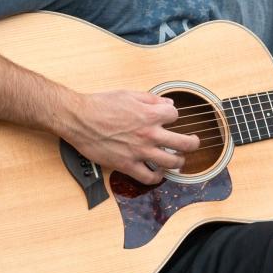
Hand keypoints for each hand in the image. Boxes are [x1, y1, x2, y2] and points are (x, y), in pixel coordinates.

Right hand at [58, 90, 196, 184]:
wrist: (78, 118)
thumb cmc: (100, 104)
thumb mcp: (129, 94)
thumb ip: (151, 99)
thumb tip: (167, 103)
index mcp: (150, 114)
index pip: (175, 115)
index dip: (172, 115)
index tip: (169, 117)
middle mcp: (149, 134)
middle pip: (183, 143)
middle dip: (192, 143)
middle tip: (194, 143)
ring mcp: (139, 152)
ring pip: (171, 162)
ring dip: (179, 162)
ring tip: (179, 160)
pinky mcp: (126, 165)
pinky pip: (148, 177)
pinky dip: (156, 178)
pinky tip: (158, 174)